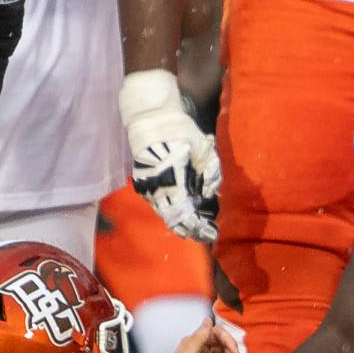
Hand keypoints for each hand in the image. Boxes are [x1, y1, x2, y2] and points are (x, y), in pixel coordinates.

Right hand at [121, 68, 219, 241]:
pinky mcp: (142, 183)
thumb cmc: (182, 131)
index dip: (198, 227)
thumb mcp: (204, 150)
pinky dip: (171, 211)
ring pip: (164, 213)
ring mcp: (146, 186)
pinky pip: (158, 204)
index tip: (211, 234)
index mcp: (173, 178)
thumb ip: (210, 175)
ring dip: (181, 222)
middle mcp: (156, 186)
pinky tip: (184, 213)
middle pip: (173, 219)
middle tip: (206, 235)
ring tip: (196, 228)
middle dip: (191, 229)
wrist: (152, 118)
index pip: (184, 213)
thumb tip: (208, 196)